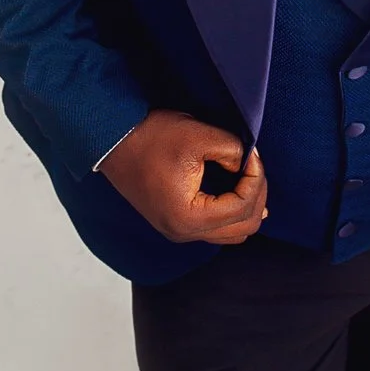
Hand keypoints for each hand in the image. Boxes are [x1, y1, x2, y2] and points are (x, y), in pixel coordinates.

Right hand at [99, 110, 267, 244]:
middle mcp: (183, 232)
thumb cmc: (151, 137)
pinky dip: (232, 212)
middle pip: (242, 228)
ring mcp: (178, 231)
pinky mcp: (175, 222)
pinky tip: (239, 193)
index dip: (255, 178)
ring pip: (231, 233)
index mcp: (188, 217)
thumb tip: (247, 161)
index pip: (242, 207)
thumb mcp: (198, 136)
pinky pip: (215, 228)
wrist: (113, 140)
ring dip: (246, 207)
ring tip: (250, 177)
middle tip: (254, 164)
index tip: (251, 153)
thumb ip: (232, 150)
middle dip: (256, 195)